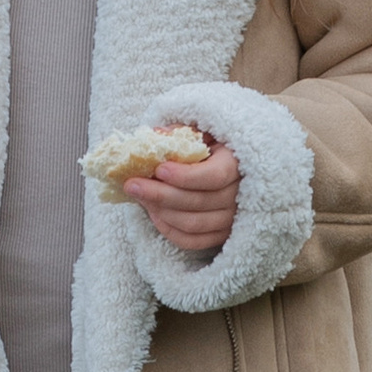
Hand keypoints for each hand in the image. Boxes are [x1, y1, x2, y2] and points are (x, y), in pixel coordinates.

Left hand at [127, 139, 241, 253]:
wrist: (228, 168)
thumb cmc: (211, 146)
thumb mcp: (201, 131)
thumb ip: (181, 132)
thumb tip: (156, 135)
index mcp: (237, 165)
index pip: (214, 176)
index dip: (185, 176)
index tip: (159, 169)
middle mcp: (239, 196)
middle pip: (198, 202)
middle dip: (160, 194)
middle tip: (132, 184)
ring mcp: (232, 219)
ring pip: (192, 224)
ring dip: (160, 211)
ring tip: (139, 196)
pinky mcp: (221, 235)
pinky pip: (192, 241)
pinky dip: (168, 229)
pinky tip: (153, 213)